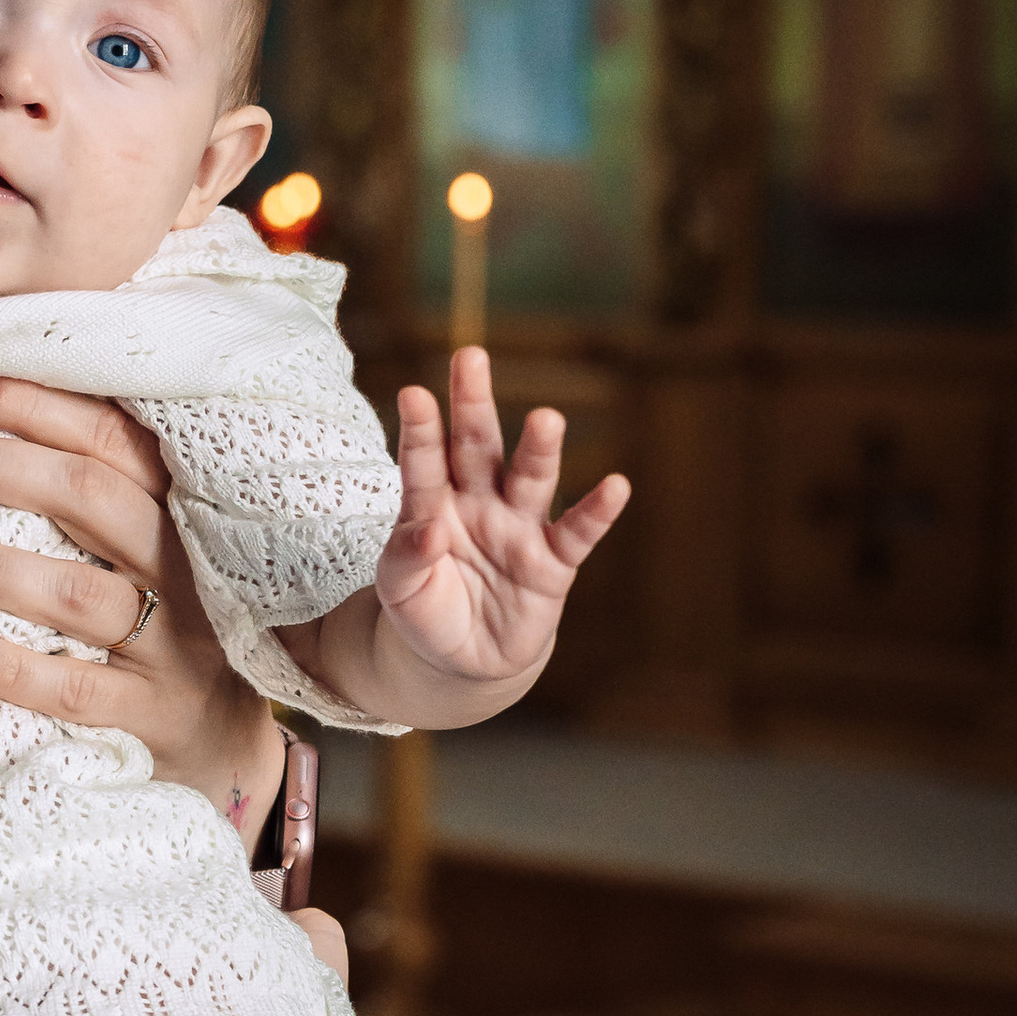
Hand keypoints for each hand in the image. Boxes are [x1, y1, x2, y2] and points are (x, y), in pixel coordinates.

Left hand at [0, 371, 283, 841]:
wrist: (229, 752)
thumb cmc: (171, 627)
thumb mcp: (160, 550)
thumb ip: (100, 496)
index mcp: (187, 514)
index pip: (113, 439)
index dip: (36, 406)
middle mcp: (189, 571)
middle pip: (89, 497)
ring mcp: (175, 648)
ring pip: (75, 593)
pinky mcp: (152, 718)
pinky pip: (74, 688)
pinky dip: (8, 667)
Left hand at [289, 347, 628, 727]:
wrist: (462, 657)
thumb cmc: (425, 609)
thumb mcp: (400, 589)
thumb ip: (407, 557)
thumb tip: (429, 529)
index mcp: (433, 502)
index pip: (423, 462)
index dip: (420, 431)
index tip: (413, 394)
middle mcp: (479, 501)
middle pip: (477, 446)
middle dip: (474, 404)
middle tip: (470, 357)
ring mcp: (519, 527)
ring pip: (530, 479)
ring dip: (539, 450)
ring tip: (546, 419)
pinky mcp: (553, 562)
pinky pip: (577, 533)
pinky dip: (597, 511)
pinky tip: (616, 486)